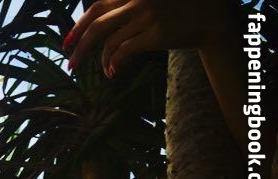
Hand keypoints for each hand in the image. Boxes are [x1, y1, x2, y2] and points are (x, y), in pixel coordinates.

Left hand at [64, 0, 238, 77]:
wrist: (210, 17)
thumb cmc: (176, 11)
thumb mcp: (149, 2)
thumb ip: (126, 10)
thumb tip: (98, 30)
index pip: (98, 5)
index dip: (79, 24)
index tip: (67, 41)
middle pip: (97, 23)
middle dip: (78, 43)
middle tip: (70, 61)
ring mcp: (146, 15)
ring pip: (109, 41)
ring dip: (100, 60)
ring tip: (103, 71)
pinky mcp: (155, 32)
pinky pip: (124, 51)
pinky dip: (113, 63)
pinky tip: (112, 72)